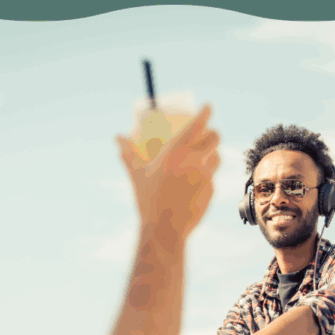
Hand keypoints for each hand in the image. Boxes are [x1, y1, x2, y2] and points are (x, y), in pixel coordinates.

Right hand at [117, 104, 218, 236]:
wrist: (165, 228)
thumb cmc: (148, 199)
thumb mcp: (136, 174)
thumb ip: (128, 154)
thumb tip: (117, 137)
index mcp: (177, 150)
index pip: (199, 123)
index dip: (206, 112)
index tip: (208, 106)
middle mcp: (195, 159)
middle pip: (215, 137)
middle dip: (213, 133)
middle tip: (208, 134)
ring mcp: (206, 175)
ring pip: (217, 158)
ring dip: (213, 154)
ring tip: (204, 157)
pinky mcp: (212, 190)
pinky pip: (212, 179)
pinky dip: (206, 177)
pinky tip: (195, 184)